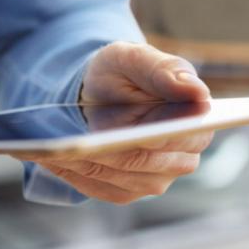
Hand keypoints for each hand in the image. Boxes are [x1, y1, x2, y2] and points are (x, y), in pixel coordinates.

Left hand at [28, 42, 213, 203]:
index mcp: (194, 123)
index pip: (175, 137)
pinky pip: (99, 187)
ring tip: (53, 149)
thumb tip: (197, 92)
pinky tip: (50, 159)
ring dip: (86, 163)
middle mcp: (182, 158)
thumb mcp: (135, 58)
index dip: (148, 136)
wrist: (97, 89)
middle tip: (73, 144)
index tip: (121, 134)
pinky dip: (74, 173)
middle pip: (142, 162)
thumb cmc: (120, 70)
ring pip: (118, 177)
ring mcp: (155, 178)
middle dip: (107, 152)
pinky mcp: (126, 189)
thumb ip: (165, 70)